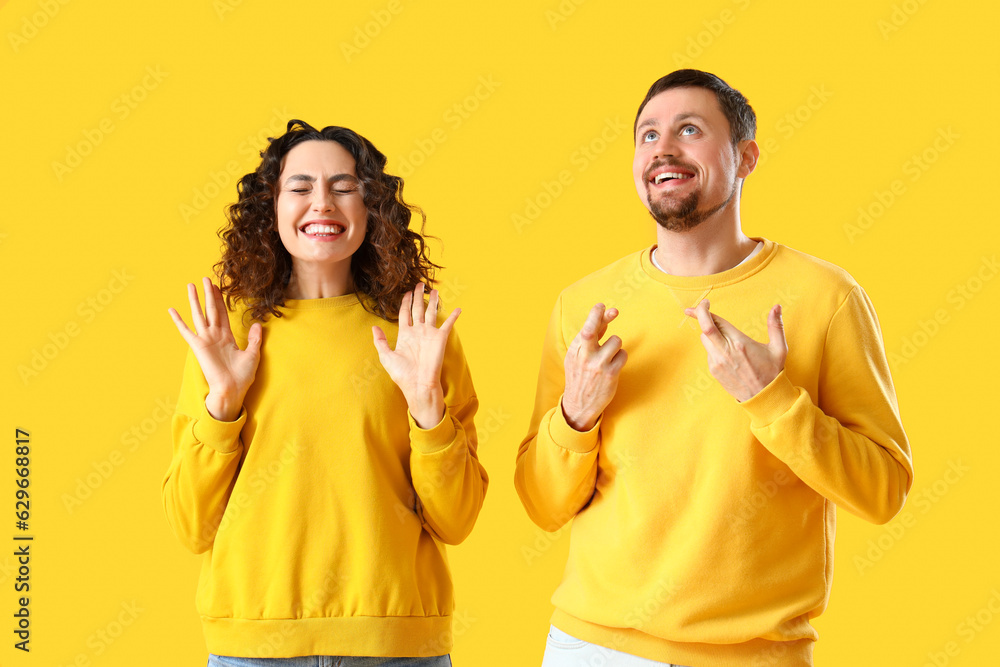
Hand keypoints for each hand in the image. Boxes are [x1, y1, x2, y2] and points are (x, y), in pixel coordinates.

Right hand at [167, 277, 261, 420]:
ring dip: (195, 300)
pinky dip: (178, 321)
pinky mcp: (198, 346)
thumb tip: (258, 324)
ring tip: (190, 285)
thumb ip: (255, 339)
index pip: (222, 314)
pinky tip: (172, 310)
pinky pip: (186, 331)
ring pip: (199, 315)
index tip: (217, 287)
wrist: (232, 390)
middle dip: (209, 294)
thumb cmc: (242, 376)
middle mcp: (215, 336)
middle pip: (211, 309)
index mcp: (226, 337)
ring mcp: (205, 340)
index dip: (219, 300)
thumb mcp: (253, 354)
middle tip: (205, 278)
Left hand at [372, 283, 459, 428]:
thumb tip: (374, 327)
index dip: (404, 302)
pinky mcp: (440, 338)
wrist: (418, 385)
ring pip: (431, 312)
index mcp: (405, 334)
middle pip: (418, 309)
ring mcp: (429, 334)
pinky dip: (453, 316)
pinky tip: (458, 309)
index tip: (406, 292)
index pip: (404, 313)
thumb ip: (380, 342)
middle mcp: (418, 331)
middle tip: (419, 284)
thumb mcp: (386, 357)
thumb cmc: (402, 374)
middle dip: (418, 296)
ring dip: (433, 301)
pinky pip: (448, 324)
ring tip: (434, 290)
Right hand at [561, 303, 627, 431]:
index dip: (595, 314)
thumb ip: (591, 338)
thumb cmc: (580, 376)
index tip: (602, 306)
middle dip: (602, 317)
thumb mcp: (578, 357)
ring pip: (616, 341)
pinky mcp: (610, 374)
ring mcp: (598, 365)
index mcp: (576, 350)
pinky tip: (614, 365)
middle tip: (613, 311)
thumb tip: (605, 318)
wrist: (578, 404)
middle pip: (592, 330)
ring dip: (616, 346)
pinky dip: (621, 357)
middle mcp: (585, 356)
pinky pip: (623, 355)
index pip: (585, 327)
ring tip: (610, 355)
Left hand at [683, 299, 786, 401]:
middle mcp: (725, 352)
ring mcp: (717, 363)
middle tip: (696, 309)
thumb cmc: (772, 372)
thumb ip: (776, 326)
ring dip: (709, 333)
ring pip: (704, 340)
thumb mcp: (779, 349)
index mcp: (739, 343)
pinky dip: (713, 347)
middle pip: (704, 328)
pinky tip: (727, 352)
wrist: (763, 398)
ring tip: (723, 335)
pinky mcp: (714, 371)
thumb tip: (777, 307)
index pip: (715, 321)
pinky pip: (708, 353)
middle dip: (699, 315)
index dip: (705, 310)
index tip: (704, 303)